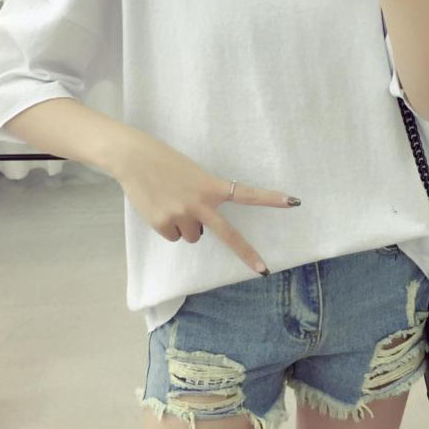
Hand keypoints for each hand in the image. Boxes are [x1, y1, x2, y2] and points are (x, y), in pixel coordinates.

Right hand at [115, 132, 300, 275]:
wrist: (134, 158)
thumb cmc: (166, 163)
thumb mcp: (193, 175)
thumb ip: (204, 197)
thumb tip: (202, 227)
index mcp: (211, 186)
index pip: (246, 194)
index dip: (270, 199)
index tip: (293, 202)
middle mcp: (200, 203)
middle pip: (227, 234)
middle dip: (246, 253)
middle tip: (263, 271)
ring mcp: (181, 215)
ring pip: (193, 236)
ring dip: (186, 225)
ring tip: (173, 203)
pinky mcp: (163, 224)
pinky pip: (174, 236)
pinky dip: (169, 227)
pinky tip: (160, 208)